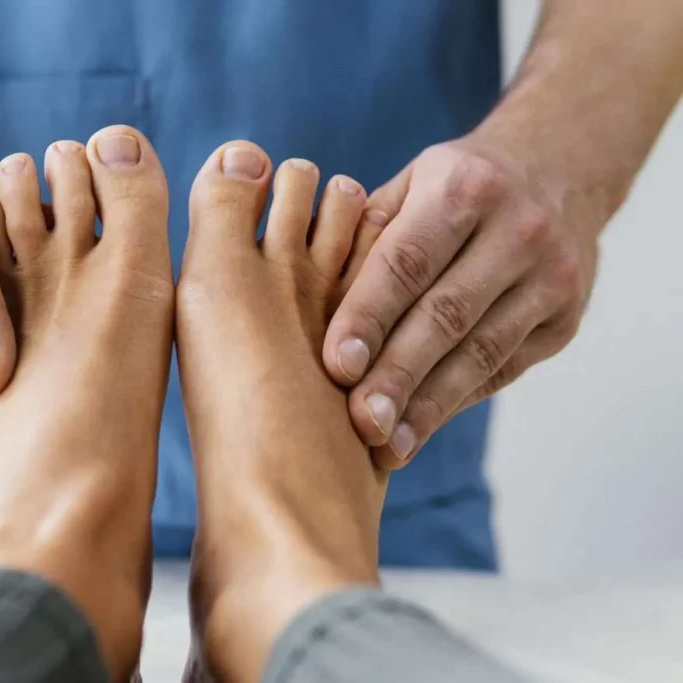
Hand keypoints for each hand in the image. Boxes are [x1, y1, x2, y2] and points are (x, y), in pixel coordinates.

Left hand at [322, 135, 598, 468]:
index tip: (337, 365)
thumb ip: (364, 233)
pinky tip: (418, 429)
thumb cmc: (456, 186)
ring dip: (429, 406)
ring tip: (386, 445)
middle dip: (399, 374)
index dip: (370, 316)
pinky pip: (502, 369)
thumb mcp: (411, 183)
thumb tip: (304, 293)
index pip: (407, 261)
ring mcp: (551, 277)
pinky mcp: (565, 320)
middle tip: (360, 421)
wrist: (561, 171)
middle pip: (447, 315)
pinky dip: (456, 401)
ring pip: (481, 353)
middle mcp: (517, 229)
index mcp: (463, 187)